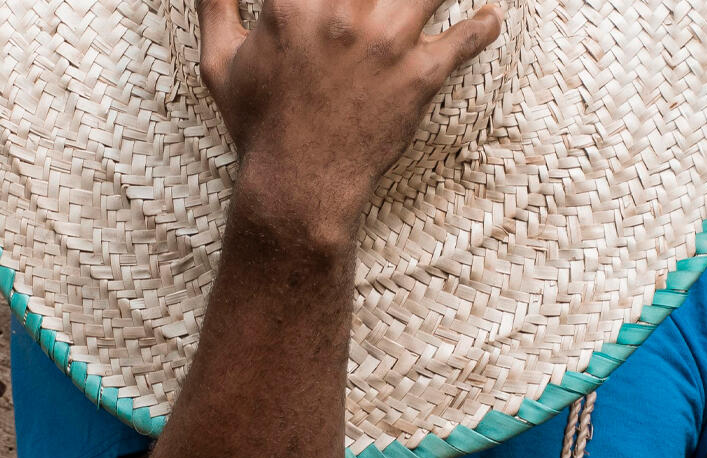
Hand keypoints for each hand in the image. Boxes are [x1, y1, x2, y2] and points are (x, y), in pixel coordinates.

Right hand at [197, 0, 503, 238]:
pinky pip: (468, 37)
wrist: (298, 189)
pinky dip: (485, 24)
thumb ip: (216, 1)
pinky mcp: (419, 76)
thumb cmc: (258, 125)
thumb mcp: (219, 60)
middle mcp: (342, 10)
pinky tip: (490, 16)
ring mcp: (386, 42)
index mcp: (292, 0)